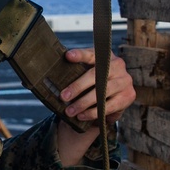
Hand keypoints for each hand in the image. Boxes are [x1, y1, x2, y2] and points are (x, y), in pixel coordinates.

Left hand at [55, 48, 135, 167]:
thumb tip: (42, 79)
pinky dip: (93, 112)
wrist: (115, 97)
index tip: (68, 56)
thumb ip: (73, 72)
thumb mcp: (86, 73)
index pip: (91, 54)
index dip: (80, 55)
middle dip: (77, 87)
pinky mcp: (128, 96)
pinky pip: (109, 106)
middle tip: (63, 97)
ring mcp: (124, 80)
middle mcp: (118, 65)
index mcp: (105, 56)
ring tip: (70, 111)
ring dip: (83, 103)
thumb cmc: (95, 83)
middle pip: (95, 75)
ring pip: (102, 92)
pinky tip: (82, 116)